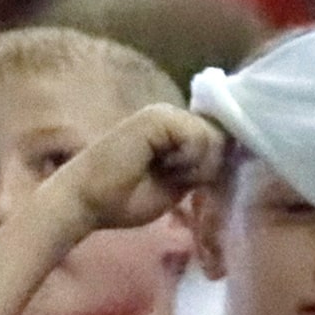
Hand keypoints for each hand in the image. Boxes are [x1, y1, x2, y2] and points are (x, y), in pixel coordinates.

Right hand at [61, 104, 226, 233]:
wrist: (85, 201)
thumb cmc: (122, 200)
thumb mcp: (176, 185)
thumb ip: (200, 167)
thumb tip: (229, 156)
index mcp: (174, 129)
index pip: (216, 136)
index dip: (216, 160)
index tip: (194, 181)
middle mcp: (171, 115)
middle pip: (220, 135)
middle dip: (207, 166)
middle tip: (176, 180)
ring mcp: (164, 113)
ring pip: (212, 135)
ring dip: (196, 164)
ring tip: (167, 174)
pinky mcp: (158, 118)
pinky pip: (197, 136)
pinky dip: (187, 159)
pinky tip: (164, 167)